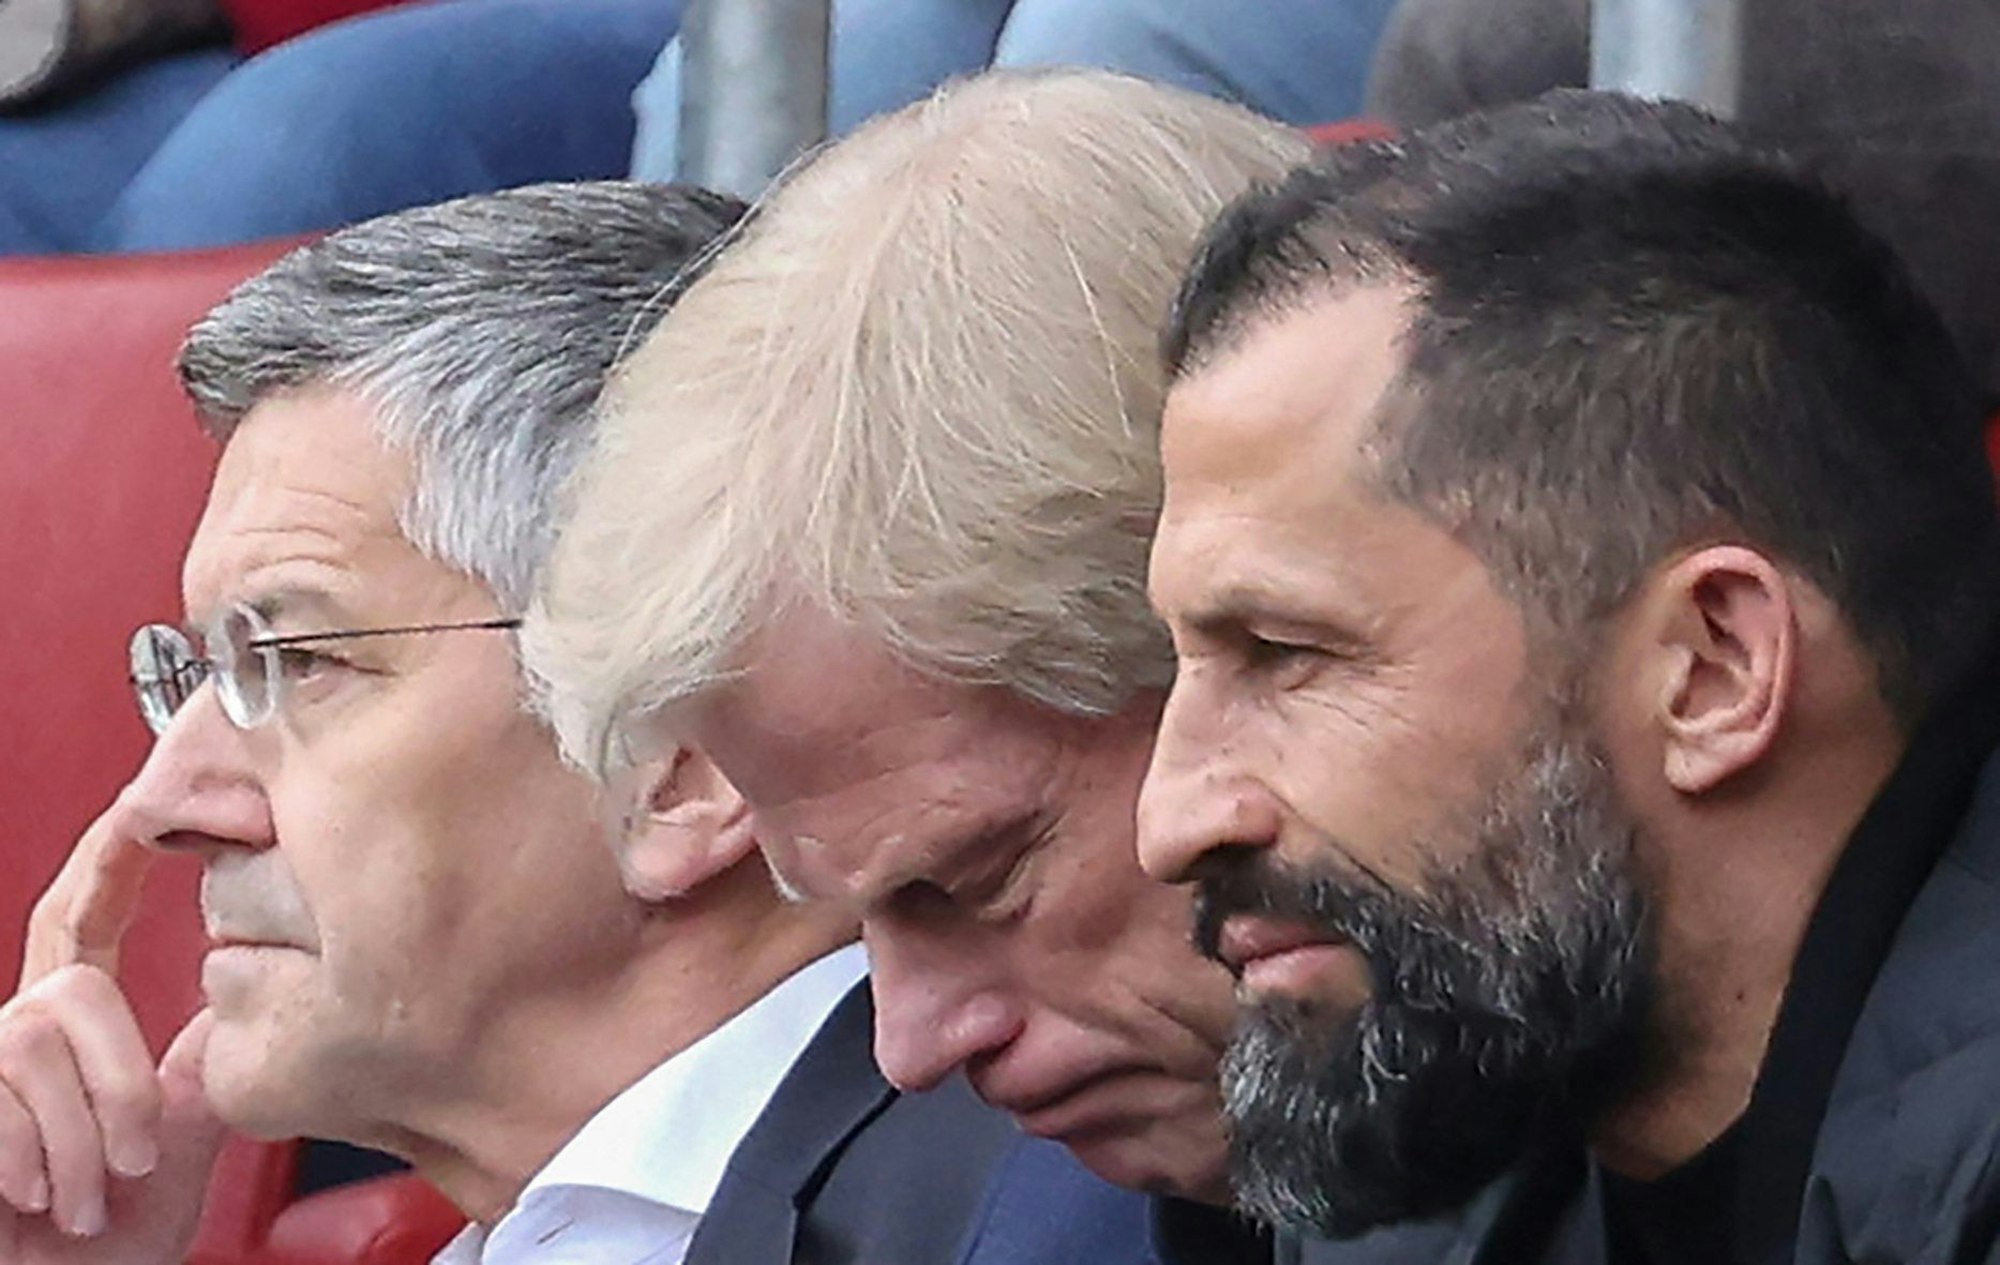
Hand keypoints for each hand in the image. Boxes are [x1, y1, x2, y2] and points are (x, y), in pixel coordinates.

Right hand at [0, 799, 225, 1259]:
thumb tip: (252, 986)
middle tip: (140, 1157)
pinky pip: (5, 1099)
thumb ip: (203, 1062)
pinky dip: (45, 1165)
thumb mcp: (179, 1140)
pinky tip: (50, 1206)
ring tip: (92, 1198)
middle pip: (71, 987)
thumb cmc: (109, 1241)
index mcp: (70, 1029)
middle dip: (120, 1080)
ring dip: (87, 1141)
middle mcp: (12, 1033)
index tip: (148, 810)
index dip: (111, 857)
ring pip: (39, 1045)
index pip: (80, 919)